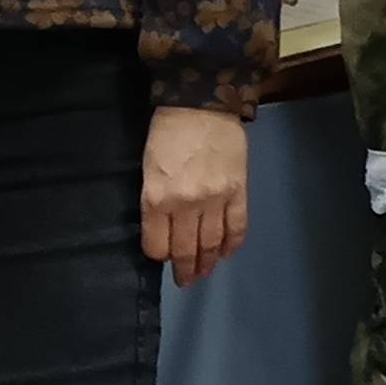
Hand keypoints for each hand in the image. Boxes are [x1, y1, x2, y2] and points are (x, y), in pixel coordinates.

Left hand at [143, 103, 252, 285]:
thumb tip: (164, 227)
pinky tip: (226, 253)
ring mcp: (215, 200)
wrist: (202, 103)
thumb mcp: (147, 167)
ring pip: (211, 244)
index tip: (163, 256)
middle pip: (185, 250)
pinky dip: (231, 244)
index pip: (157, 245)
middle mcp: (185, 205)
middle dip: (184, 269)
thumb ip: (155, 200)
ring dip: (207, 263)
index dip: (159, 255)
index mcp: (156, 198)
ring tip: (204, 273)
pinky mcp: (238, 192)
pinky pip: (237, 227)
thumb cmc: (166, 132)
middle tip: (185, 281)